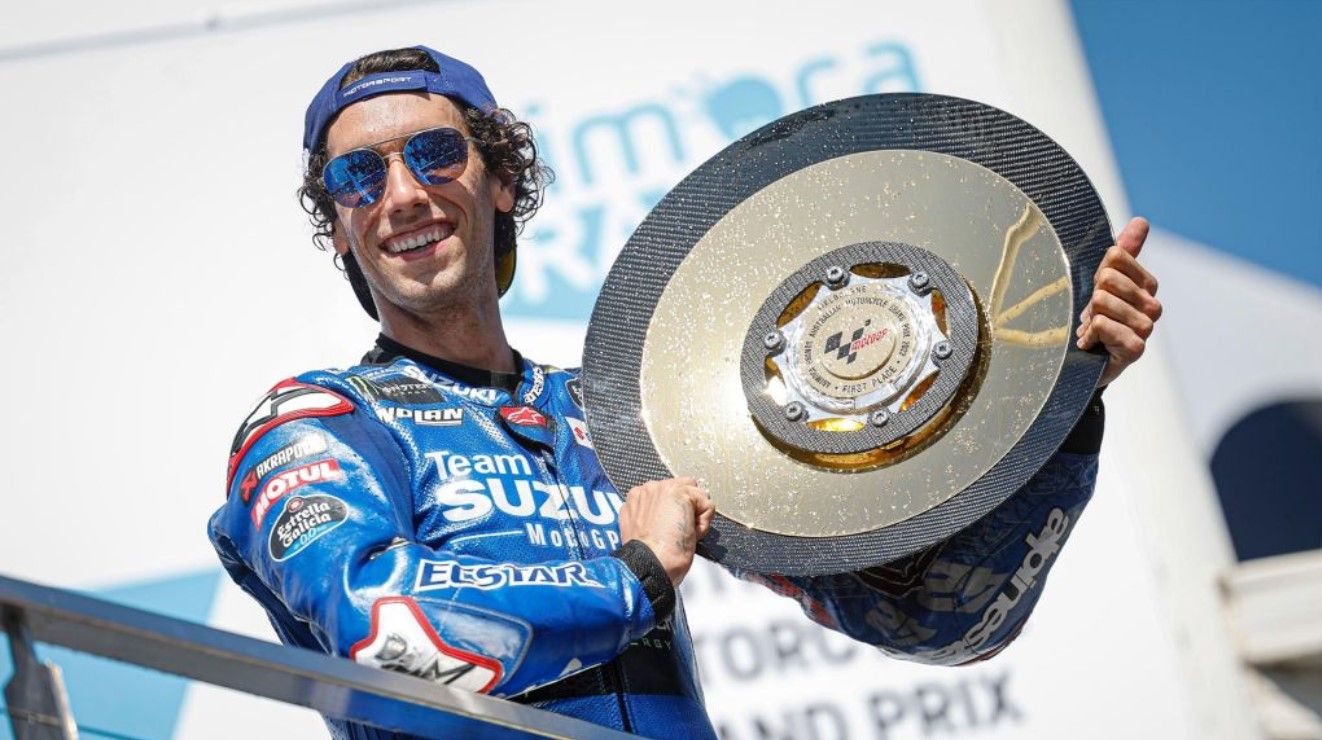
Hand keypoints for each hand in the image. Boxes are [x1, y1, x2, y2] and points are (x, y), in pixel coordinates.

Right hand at [617, 477, 714, 586]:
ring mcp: (665, 488)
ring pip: (698, 495)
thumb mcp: (639, 530)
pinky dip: (704, 525)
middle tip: (678, 532)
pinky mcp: (682, 494)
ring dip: (696, 516)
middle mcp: (649, 488)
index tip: (669, 531)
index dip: (674, 512)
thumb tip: (666, 516)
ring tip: (683, 535)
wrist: (650, 562)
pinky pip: (707, 505)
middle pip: (685, 488)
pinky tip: (689, 535)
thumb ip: (649, 515)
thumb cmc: (646, 556)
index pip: (668, 494)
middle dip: (687, 509)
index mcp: (637, 497)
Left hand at [1077, 217, 1162, 387]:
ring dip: (1088, 319)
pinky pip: (1102, 325)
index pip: (1115, 256)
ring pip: (1102, 302)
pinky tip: (1093, 345)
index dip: (1097, 274)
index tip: (1097, 292)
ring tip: (1094, 331)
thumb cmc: (1098, 318)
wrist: (1089, 361)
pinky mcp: (1136, 348)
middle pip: (1107, 278)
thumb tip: (1142, 221)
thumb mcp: (1105, 281)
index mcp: (1148, 284)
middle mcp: (1153, 305)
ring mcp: (1147, 327)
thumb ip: (1124, 251)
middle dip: (1091, 298)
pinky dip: (1089, 336)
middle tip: (1094, 315)